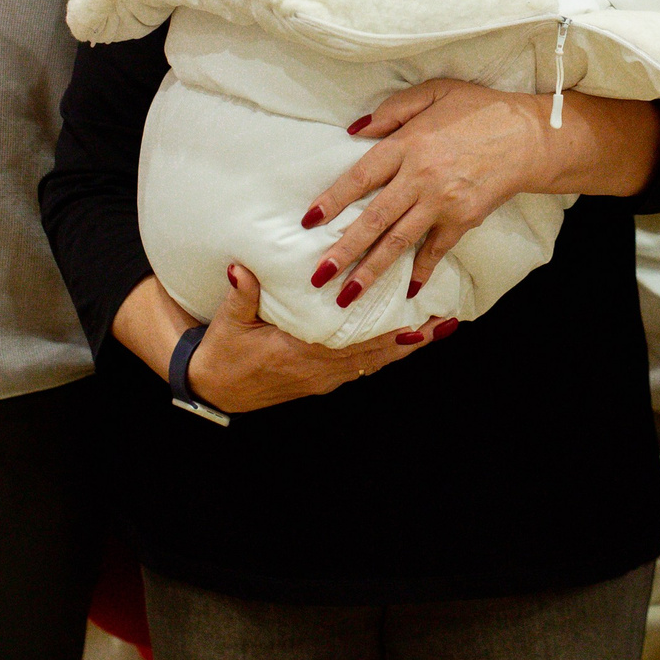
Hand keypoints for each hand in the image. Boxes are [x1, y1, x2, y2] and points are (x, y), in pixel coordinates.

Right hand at [184, 267, 443, 413]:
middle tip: (445, 324)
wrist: (214, 389)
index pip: (352, 346)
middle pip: (375, 357)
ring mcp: (322, 378)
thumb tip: (241, 269)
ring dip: (404, 347)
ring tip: (436, 330)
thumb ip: (241, 295)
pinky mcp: (321, 380)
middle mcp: (318, 371)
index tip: (417, 324)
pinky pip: (362, 367)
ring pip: (373, 364)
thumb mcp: (228, 323)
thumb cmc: (223, 355)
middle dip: (412, 341)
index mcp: (299, 356)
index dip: (387, 337)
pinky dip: (385, 353)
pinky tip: (404, 340)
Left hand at [304, 79, 557, 299]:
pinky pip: (436, 250)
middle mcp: (421, 177)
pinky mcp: (464, 219)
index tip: (309, 221)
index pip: (360, 176)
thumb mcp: (435, 92)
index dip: (332, 199)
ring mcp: (443, 203)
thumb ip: (393, 110)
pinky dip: (422, 272)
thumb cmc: (480, 109)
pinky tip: (406, 291)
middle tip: (318, 275)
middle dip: (343, 250)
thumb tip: (354, 130)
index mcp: (409, 143)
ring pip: (399, 241)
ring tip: (348, 294)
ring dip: (371, 270)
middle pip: (374, 219)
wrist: (530, 135)